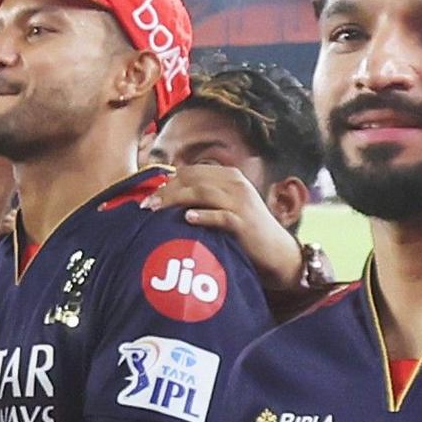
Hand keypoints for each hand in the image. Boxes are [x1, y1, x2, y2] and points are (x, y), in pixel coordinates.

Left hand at [149, 166, 304, 294]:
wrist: (275, 250)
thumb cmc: (244, 229)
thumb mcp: (226, 205)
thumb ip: (204, 196)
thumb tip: (169, 195)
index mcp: (229, 176)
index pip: (192, 171)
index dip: (168, 182)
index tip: (151, 196)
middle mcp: (236, 184)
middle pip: (193, 180)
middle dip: (167, 190)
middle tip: (147, 205)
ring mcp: (241, 202)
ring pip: (203, 193)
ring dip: (176, 200)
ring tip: (156, 210)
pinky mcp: (244, 223)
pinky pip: (221, 216)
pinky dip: (203, 215)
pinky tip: (187, 218)